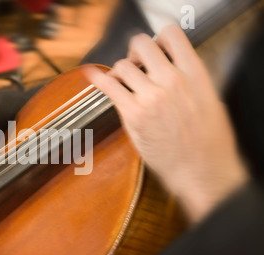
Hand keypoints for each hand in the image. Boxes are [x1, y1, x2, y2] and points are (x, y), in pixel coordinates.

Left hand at [85, 25, 248, 223]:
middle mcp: (172, 80)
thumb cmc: (207, 142)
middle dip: (134, 51)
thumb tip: (172, 68)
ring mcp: (151, 97)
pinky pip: (109, 86)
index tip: (152, 48)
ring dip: (119, 71)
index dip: (157, 38)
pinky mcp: (133, 114)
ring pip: (123, 66)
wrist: (200, 170)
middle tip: (133, 63)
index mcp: (194, 74)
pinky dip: (97, 79)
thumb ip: (190, 80)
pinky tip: (93, 76)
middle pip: (142, 44)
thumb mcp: (209, 100)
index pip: (171, 35)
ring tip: (120, 82)